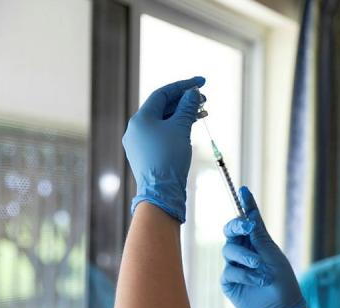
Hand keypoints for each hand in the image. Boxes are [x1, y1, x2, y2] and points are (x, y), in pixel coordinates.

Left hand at [122, 76, 204, 222]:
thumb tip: (192, 94)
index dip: (183, 86)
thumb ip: (187, 108)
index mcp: (140, 119)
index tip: (201, 82)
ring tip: (202, 114)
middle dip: (184, 102)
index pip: (163, 94)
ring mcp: (139, 143)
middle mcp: (136, 129)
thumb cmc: (169, 159)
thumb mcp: (181, 129)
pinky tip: (189, 130)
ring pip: (163, 122)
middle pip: (162, 107)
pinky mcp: (145, 155)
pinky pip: (161, 135)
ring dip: (182, 116)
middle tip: (204, 100)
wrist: (161, 192)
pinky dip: (176, 129)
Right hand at [221, 186, 305, 307]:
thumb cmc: (283, 283)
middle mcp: (245, 251)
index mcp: (257, 242)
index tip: (244, 190)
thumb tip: (250, 212)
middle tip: (248, 225)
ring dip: (247, 257)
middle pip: (231, 230)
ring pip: (229, 250)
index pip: (248, 220)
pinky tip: (258, 282)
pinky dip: (245, 275)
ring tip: (261, 268)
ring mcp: (235, 266)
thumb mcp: (273, 255)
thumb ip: (259, 236)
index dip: (245, 205)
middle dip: (237, 225)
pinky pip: (230, 270)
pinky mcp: (229, 282)